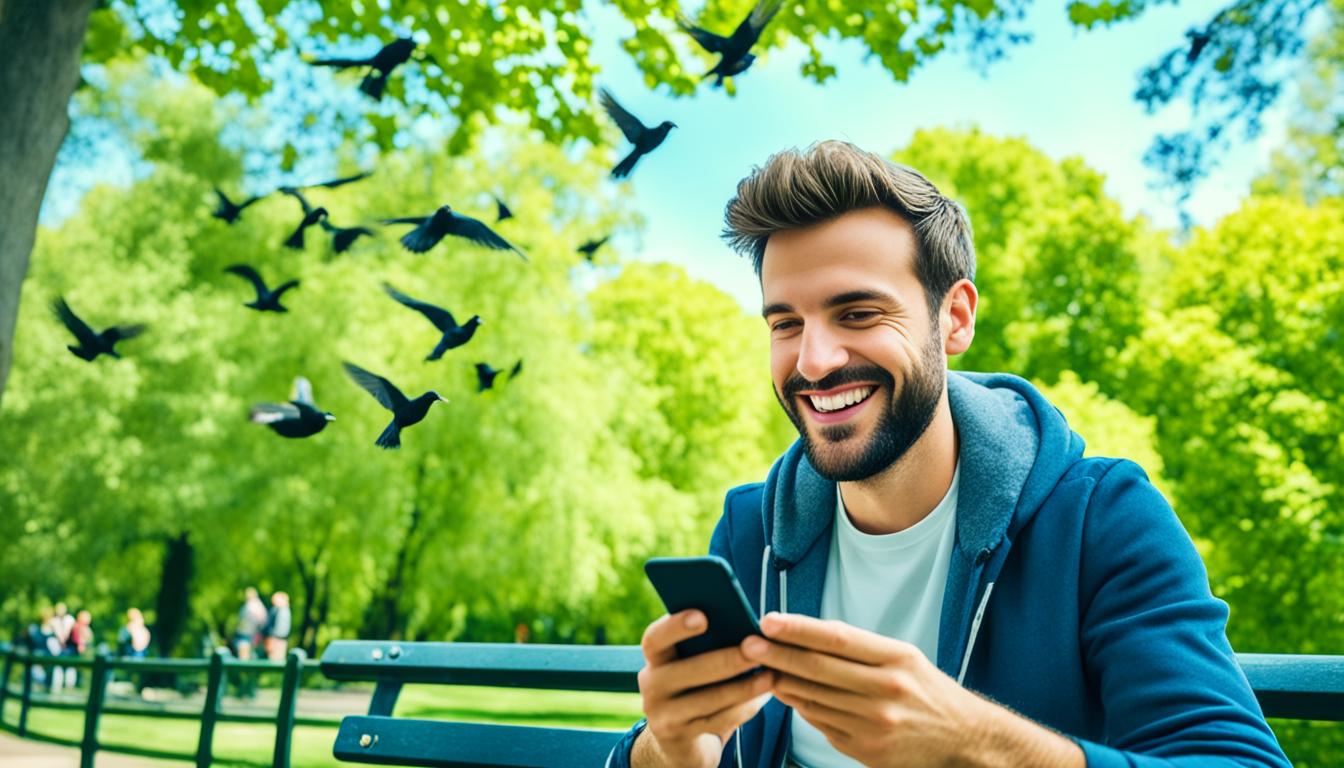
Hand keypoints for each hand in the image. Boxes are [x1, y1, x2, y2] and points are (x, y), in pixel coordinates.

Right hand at [632, 610, 774, 767]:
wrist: (678, 741)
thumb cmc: (694, 687)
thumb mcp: (690, 664)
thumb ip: (705, 646)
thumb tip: (745, 626)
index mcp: (655, 658)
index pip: (655, 638)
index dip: (675, 627)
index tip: (703, 617)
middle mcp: (651, 685)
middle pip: (687, 670)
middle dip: (726, 659)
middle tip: (757, 648)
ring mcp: (663, 714)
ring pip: (707, 699)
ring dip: (743, 687)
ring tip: (770, 675)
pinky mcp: (680, 737)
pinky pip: (717, 721)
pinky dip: (742, 709)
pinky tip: (762, 698)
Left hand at [741, 612, 992, 766]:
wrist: (964, 741)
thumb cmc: (927, 691)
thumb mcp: (904, 658)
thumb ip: (859, 649)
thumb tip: (804, 637)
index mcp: (897, 659)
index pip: (838, 638)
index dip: (799, 628)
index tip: (768, 619)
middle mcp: (886, 691)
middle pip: (818, 669)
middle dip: (778, 655)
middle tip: (747, 644)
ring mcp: (874, 724)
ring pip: (813, 699)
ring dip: (782, 682)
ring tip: (761, 667)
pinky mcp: (866, 750)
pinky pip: (821, 724)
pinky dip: (802, 708)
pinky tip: (790, 695)